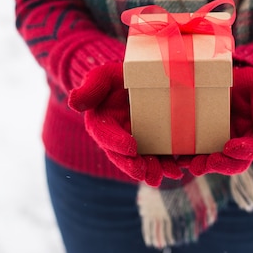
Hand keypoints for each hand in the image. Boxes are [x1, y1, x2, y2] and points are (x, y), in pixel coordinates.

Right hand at [68, 63, 182, 186]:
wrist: (137, 79)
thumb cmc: (116, 78)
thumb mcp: (103, 77)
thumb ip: (91, 88)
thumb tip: (73, 102)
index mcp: (101, 123)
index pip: (104, 134)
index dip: (116, 142)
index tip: (131, 147)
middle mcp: (117, 138)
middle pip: (123, 157)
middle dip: (134, 166)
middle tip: (145, 172)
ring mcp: (136, 143)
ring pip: (142, 162)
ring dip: (153, 171)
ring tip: (165, 175)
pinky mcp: (154, 143)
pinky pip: (160, 157)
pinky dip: (169, 164)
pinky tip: (179, 169)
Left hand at [181, 66, 252, 175]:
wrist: (231, 83)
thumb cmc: (249, 86)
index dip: (244, 150)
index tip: (230, 147)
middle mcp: (241, 146)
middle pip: (235, 163)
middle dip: (222, 165)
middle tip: (209, 162)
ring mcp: (222, 146)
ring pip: (216, 163)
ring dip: (205, 166)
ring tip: (194, 165)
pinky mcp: (205, 143)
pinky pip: (198, 155)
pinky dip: (189, 159)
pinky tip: (181, 159)